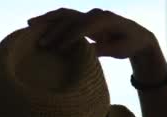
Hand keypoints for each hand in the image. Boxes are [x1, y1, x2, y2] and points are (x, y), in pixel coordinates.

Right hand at [28, 8, 159, 61]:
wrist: (136, 36)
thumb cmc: (129, 44)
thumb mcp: (120, 50)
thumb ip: (104, 50)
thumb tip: (88, 53)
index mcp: (105, 19)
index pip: (83, 27)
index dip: (69, 37)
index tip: (57, 48)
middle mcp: (95, 14)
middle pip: (70, 18)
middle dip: (54, 29)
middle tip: (40, 43)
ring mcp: (88, 15)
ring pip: (65, 14)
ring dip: (47, 20)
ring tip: (29, 25)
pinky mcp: (84, 19)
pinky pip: (65, 17)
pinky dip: (51, 20)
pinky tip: (36, 24)